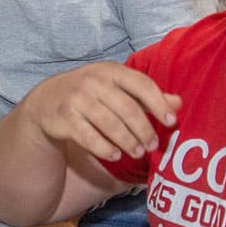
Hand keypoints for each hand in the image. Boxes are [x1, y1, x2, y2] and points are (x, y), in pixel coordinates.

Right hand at [20, 60, 179, 163]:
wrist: (46, 100)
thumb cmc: (91, 94)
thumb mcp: (117, 88)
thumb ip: (147, 96)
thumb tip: (178, 103)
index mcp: (111, 70)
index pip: (141, 85)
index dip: (159, 104)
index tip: (171, 122)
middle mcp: (93, 81)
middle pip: (127, 108)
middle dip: (144, 129)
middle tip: (153, 145)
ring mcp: (76, 99)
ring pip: (109, 123)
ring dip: (127, 141)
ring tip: (138, 153)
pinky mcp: (63, 117)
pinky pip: (87, 136)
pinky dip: (104, 148)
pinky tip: (115, 155)